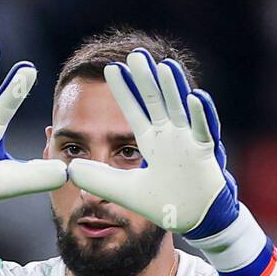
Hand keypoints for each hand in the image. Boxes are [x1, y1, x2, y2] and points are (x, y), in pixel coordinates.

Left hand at [66, 48, 238, 237]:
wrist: (193, 221)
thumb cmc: (164, 203)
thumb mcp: (125, 191)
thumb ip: (100, 178)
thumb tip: (71, 168)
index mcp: (152, 142)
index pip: (135, 110)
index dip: (124, 91)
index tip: (111, 69)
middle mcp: (170, 136)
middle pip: (157, 102)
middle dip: (147, 79)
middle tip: (136, 54)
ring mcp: (189, 142)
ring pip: (181, 109)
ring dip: (174, 88)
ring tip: (165, 65)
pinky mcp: (206, 154)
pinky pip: (204, 131)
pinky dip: (200, 115)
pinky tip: (194, 97)